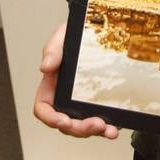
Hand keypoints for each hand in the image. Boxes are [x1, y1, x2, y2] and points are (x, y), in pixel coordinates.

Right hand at [32, 23, 119, 138]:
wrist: (102, 28)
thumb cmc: (77, 34)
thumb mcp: (62, 36)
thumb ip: (52, 49)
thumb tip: (45, 67)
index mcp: (52, 86)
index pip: (44, 109)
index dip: (51, 119)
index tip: (63, 121)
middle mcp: (66, 97)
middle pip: (66, 123)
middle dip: (79, 128)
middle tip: (95, 124)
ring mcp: (83, 102)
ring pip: (84, 126)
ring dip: (95, 131)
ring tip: (108, 129)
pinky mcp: (100, 103)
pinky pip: (102, 121)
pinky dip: (108, 127)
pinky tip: (116, 127)